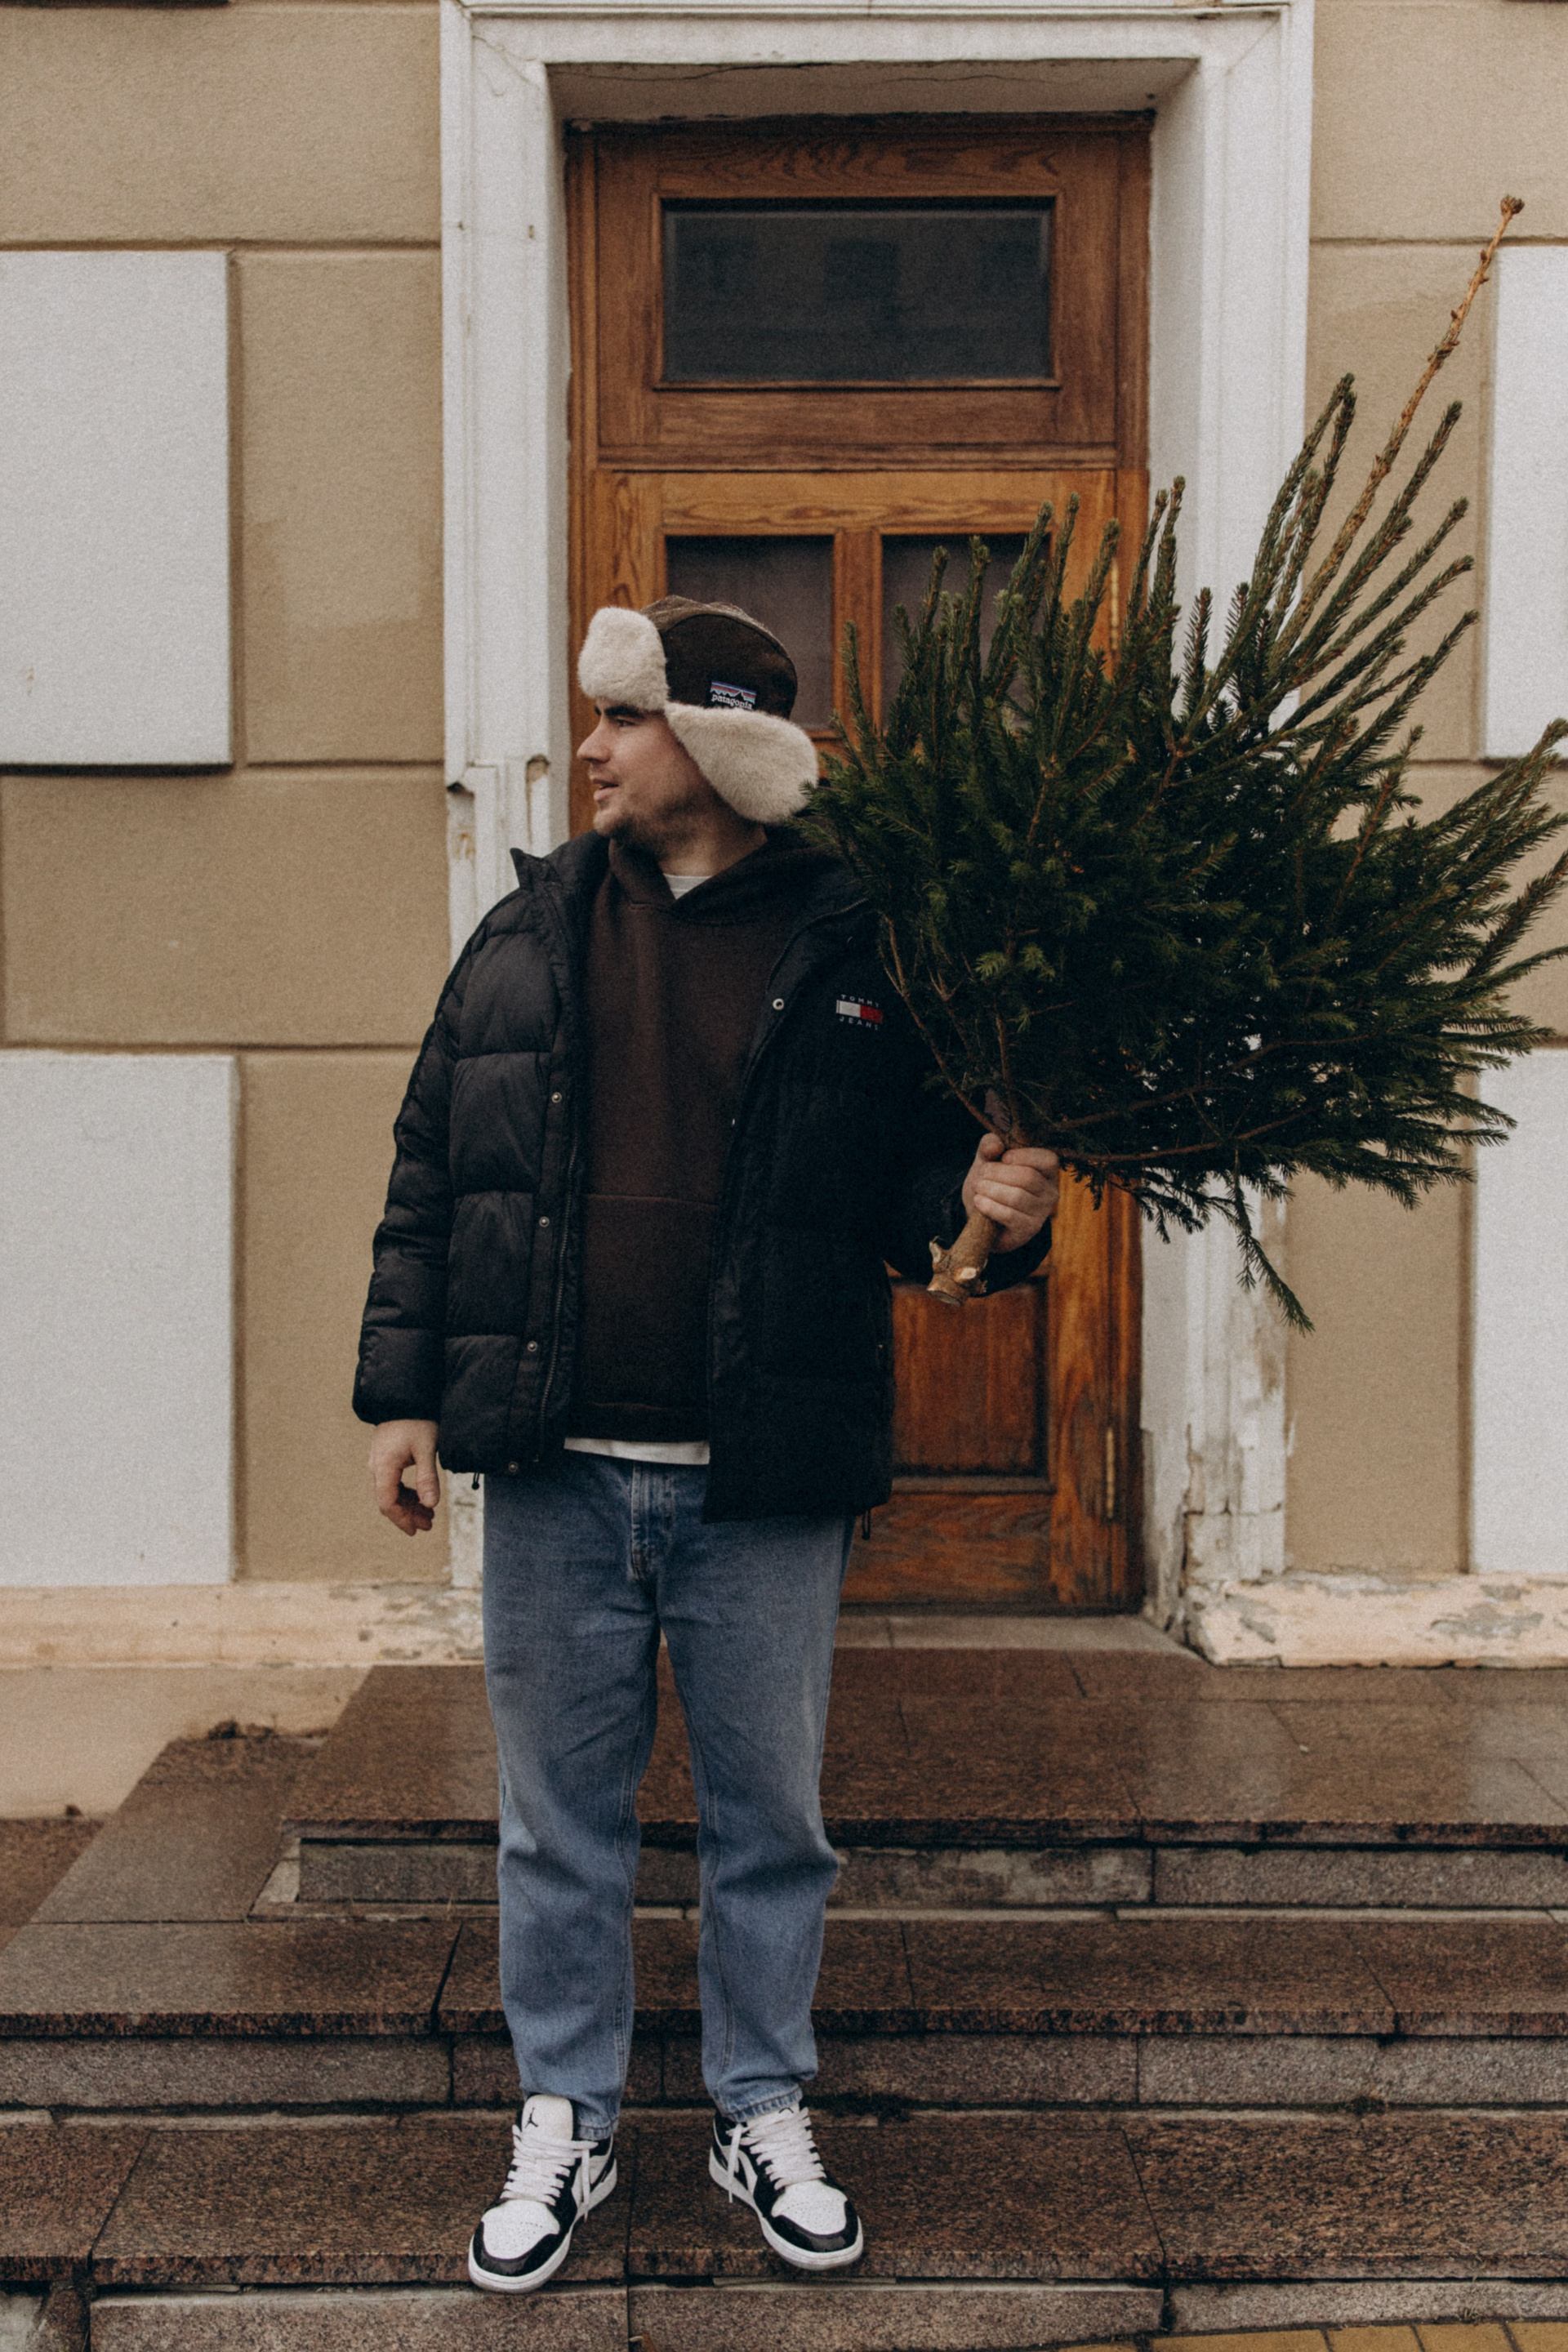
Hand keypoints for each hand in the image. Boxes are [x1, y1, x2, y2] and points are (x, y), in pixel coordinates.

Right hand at [370, 1418, 440, 1535]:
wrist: (404, 1397)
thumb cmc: (417, 1421)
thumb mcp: (426, 1448)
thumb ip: (427, 1478)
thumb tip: (430, 1506)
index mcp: (384, 1467)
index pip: (388, 1503)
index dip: (401, 1519)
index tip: (416, 1531)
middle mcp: (377, 1467)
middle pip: (388, 1500)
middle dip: (408, 1515)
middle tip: (429, 1525)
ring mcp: (379, 1462)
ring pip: (390, 1492)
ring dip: (408, 1505)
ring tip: (429, 1514)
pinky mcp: (385, 1458)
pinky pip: (392, 1483)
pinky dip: (406, 1493)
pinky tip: (421, 1497)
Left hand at [962, 1133, 1059, 1251]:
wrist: (981, 1216)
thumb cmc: (990, 1183)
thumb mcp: (987, 1160)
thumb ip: (989, 1146)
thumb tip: (996, 1145)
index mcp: (1046, 1171)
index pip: (1048, 1160)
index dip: (1025, 1156)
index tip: (1003, 1158)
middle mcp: (1050, 1192)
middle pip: (1028, 1177)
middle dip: (998, 1173)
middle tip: (981, 1175)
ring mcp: (1041, 1212)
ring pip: (1018, 1197)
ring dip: (991, 1190)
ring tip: (978, 1188)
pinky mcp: (1029, 1229)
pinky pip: (1010, 1215)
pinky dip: (990, 1206)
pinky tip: (979, 1201)